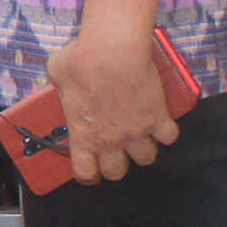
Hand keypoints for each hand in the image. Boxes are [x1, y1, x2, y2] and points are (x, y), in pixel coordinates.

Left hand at [45, 29, 179, 185]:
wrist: (113, 52)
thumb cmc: (80, 62)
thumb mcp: (57, 74)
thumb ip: (62, 87)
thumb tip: (64, 81)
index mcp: (83, 136)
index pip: (85, 172)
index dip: (89, 175)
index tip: (92, 170)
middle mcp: (110, 141)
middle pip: (117, 172)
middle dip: (117, 165)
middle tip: (118, 152)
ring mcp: (137, 132)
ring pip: (146, 158)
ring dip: (144, 150)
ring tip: (142, 137)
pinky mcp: (159, 118)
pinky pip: (169, 137)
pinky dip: (167, 132)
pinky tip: (162, 123)